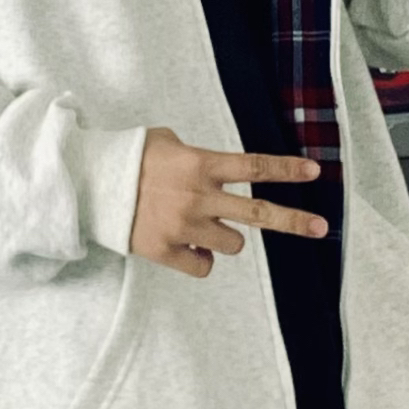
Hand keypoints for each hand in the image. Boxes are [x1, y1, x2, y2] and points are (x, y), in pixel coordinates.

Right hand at [130, 128, 325, 279]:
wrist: (88, 185)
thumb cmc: (128, 158)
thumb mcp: (166, 142)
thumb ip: (197, 157)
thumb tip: (213, 171)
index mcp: (199, 165)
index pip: (253, 167)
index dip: (286, 171)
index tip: (315, 173)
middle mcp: (197, 197)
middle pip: (257, 213)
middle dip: (293, 220)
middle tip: (321, 227)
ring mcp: (183, 227)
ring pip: (232, 244)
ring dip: (224, 237)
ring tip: (201, 226)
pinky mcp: (166, 251)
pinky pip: (203, 267)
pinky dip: (200, 259)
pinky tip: (186, 246)